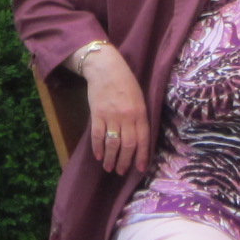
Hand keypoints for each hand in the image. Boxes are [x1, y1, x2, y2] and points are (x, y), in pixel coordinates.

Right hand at [76, 46, 150, 174]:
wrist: (106, 68)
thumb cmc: (125, 82)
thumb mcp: (139, 98)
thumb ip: (139, 117)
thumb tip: (138, 139)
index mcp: (140, 113)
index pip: (143, 139)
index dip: (142, 156)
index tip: (140, 169)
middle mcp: (127, 117)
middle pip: (127, 145)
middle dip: (125, 162)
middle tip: (121, 172)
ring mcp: (111, 116)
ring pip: (112, 144)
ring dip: (111, 159)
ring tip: (109, 168)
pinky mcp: (97, 114)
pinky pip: (98, 135)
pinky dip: (98, 148)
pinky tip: (98, 156)